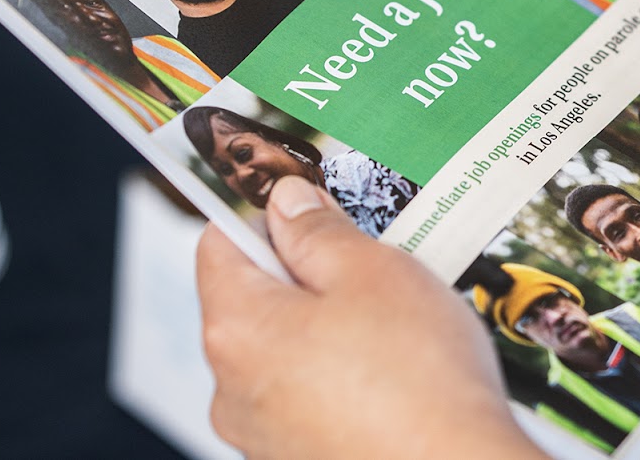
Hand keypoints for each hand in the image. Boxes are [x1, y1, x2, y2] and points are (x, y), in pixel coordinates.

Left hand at [196, 177, 547, 459]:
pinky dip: (341, 377)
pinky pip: (308, 398)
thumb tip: (287, 203)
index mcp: (235, 329)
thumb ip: (317, 230)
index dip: (266, 214)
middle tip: (371, 265)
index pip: (220, 242)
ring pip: (286, 351)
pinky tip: (394, 375)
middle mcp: (232, 389)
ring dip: (328, 327)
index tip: (311, 205)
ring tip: (393, 326)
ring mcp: (262, 435)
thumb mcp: (370, 271)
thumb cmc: (419, 381)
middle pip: (253, 299)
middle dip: (307, 273)